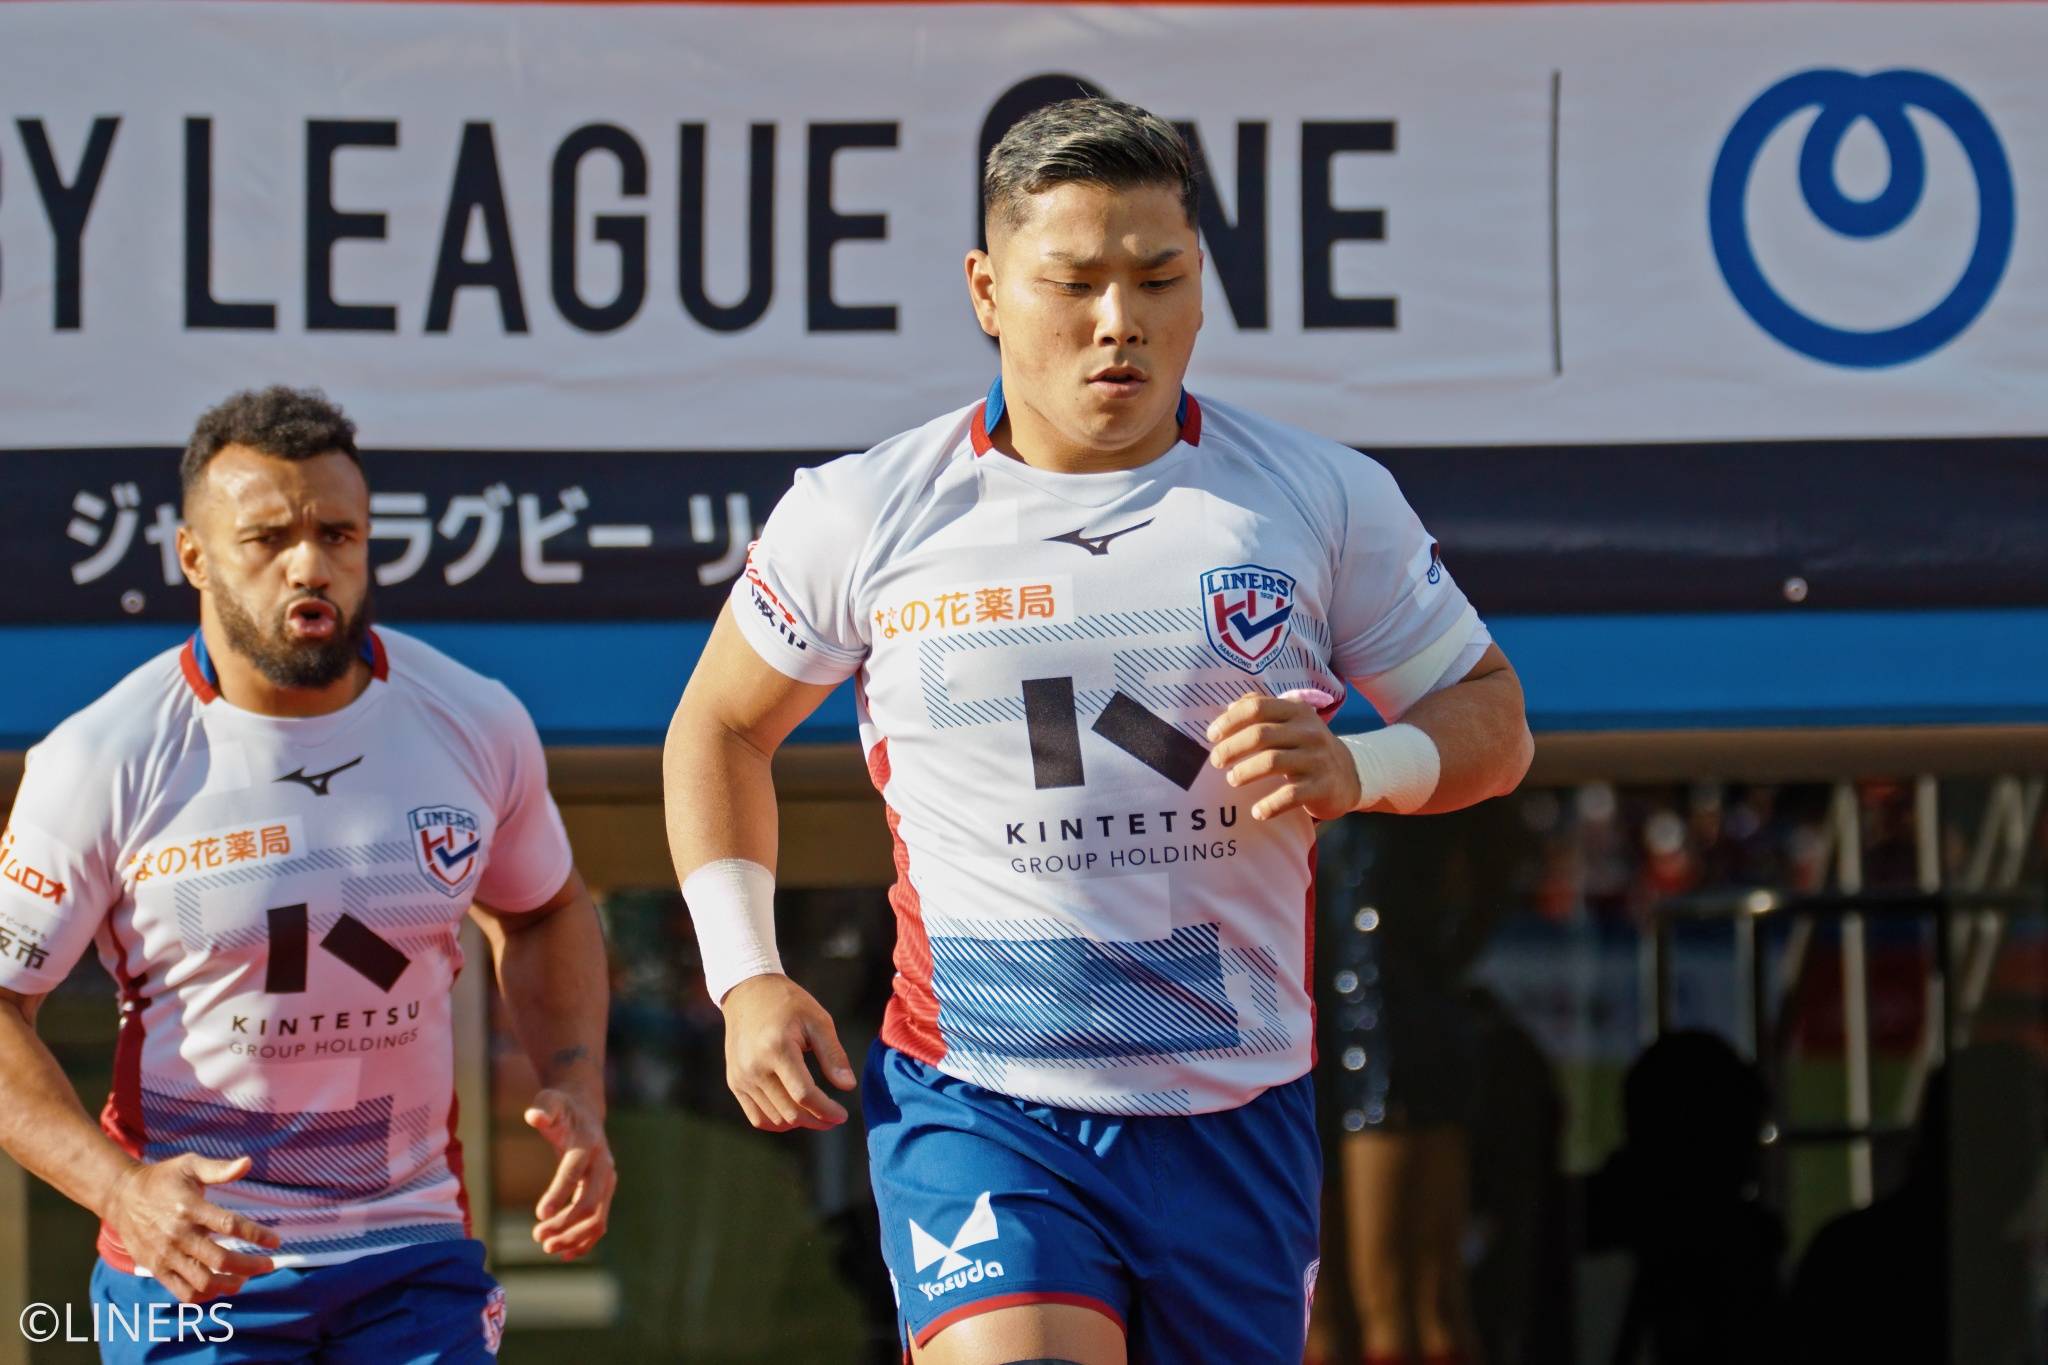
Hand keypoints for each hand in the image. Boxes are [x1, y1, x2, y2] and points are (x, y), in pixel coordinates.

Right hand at [102, 1153, 279, 1303]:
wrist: (121, 1196)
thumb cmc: (162, 1179)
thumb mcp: (189, 1165)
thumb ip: (219, 1169)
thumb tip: (248, 1163)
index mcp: (190, 1207)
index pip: (229, 1225)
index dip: (256, 1235)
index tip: (276, 1241)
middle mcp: (178, 1234)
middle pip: (220, 1259)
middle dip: (250, 1266)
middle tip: (269, 1265)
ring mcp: (166, 1254)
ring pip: (203, 1281)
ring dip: (230, 1284)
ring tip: (245, 1279)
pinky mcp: (156, 1268)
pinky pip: (182, 1292)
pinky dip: (204, 1296)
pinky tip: (219, 1288)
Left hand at [523, 1088, 615, 1260]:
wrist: (586, 1112)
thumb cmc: (562, 1109)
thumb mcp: (551, 1102)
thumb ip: (544, 1109)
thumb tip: (533, 1116)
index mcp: (588, 1144)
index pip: (574, 1172)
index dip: (558, 1194)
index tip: (539, 1216)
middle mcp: (603, 1165)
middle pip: (590, 1202)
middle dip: (565, 1223)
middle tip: (538, 1236)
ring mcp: (607, 1181)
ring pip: (598, 1218)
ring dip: (574, 1237)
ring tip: (546, 1246)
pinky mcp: (605, 1193)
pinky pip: (599, 1223)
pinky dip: (585, 1241)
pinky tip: (565, 1254)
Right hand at [720, 973, 855, 1132]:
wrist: (748, 993)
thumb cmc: (788, 1003)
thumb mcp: (818, 1020)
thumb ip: (833, 1054)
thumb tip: (848, 1086)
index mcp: (777, 1048)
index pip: (804, 1094)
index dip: (826, 1110)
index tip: (842, 1115)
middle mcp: (754, 1067)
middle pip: (790, 1112)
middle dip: (817, 1120)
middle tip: (834, 1117)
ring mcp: (741, 1077)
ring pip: (774, 1119)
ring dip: (799, 1122)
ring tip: (817, 1112)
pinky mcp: (735, 1082)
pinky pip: (757, 1117)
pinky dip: (778, 1122)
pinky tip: (795, 1114)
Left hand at [1206, 692, 1360, 821]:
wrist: (1350, 775)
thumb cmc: (1307, 747)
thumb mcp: (1291, 722)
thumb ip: (1262, 709)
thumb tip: (1231, 706)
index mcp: (1297, 711)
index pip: (1257, 708)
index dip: (1230, 720)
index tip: (1211, 736)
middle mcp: (1309, 732)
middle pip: (1261, 735)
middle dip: (1232, 748)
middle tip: (1215, 761)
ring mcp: (1317, 759)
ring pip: (1272, 762)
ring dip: (1245, 772)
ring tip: (1232, 780)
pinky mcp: (1322, 786)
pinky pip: (1291, 795)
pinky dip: (1270, 805)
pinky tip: (1257, 812)